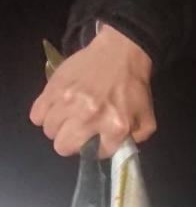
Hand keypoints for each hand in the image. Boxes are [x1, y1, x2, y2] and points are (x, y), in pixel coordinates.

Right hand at [29, 25, 155, 157]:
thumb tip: (119, 151)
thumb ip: (136, 140)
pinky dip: (42, 116)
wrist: (121, 53)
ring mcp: (68, 102)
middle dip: (70, 143)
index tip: (96, 139)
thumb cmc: (133, 86)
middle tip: (75, 133)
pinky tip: (52, 112)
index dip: (96, 148)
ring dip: (57, 128)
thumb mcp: (147, 119)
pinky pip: (36, 114)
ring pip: (49, 130)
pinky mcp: (54, 88)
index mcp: (115, 127)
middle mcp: (89, 118)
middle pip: (63, 146)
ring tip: (65, 120)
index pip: (96, 153)